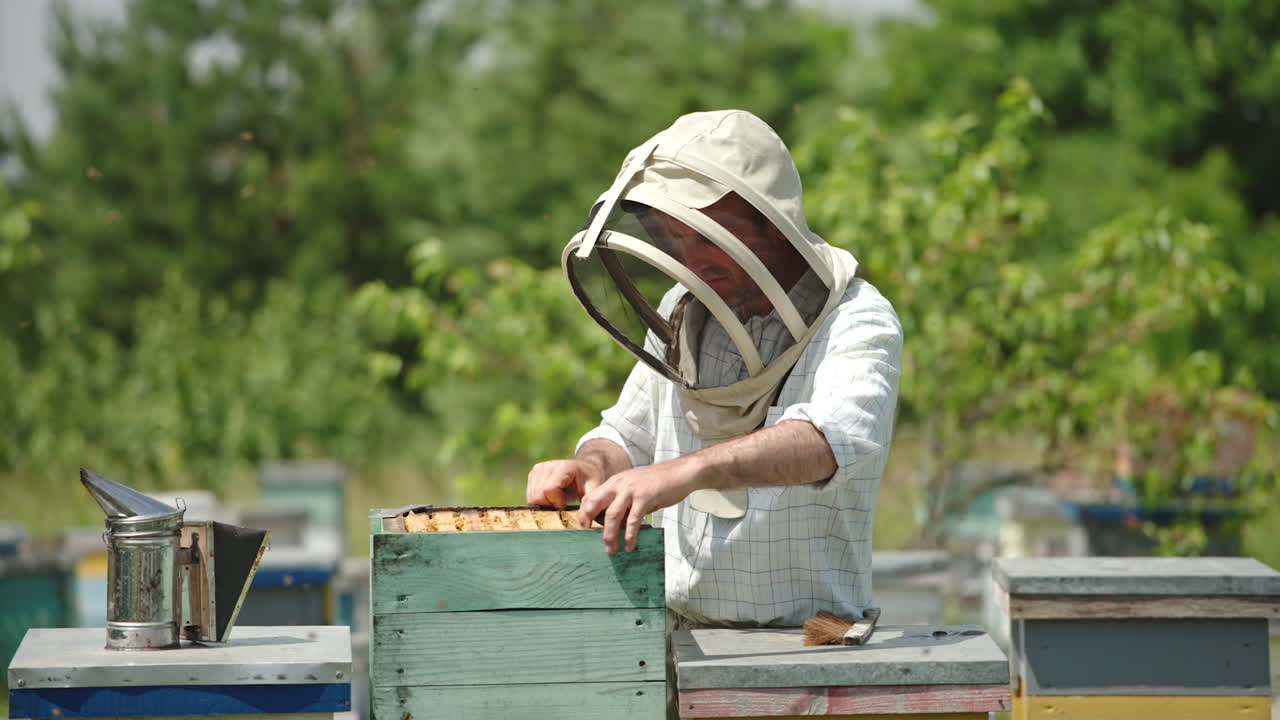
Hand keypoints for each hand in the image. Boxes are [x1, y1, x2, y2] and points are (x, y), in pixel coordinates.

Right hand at [526, 459, 606, 509]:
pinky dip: (541, 502)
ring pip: (532, 498)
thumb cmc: (590, 481)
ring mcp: (538, 469)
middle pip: (537, 496)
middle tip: (563, 504)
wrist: (585, 470)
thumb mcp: (594, 491)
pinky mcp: (533, 474)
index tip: (567, 506)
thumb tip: (585, 525)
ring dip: (545, 505)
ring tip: (559, 500)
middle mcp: (547, 466)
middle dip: (549, 506)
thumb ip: (589, 505)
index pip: (548, 490)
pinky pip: (530, 496)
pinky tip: (552, 498)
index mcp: (563, 467)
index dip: (556, 503)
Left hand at [578, 460, 700, 553]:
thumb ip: (623, 501)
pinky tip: (630, 545)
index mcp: (615, 481)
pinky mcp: (645, 497)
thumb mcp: (635, 487)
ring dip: (609, 535)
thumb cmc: (659, 483)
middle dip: (588, 522)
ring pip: (612, 515)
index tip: (584, 528)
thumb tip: (614, 524)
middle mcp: (620, 484)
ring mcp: (632, 490)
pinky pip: (633, 520)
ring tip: (611, 550)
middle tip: (589, 539)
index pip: (591, 496)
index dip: (584, 512)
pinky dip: (630, 535)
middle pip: (594, 503)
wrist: (681, 473)